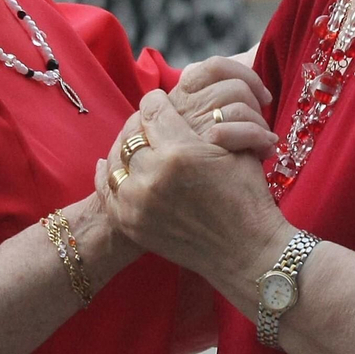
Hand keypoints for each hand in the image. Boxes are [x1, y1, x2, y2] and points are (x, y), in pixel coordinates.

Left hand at [97, 91, 288, 278]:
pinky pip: (107, 188)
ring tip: (139, 145)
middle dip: (143, 124)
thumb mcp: (234, 148)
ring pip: (116, 158)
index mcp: (180, 151)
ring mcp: (137, 202)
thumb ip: (206, 120)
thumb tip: (184, 104)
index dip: (158, 102)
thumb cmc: (248, 197)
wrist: (245, 251)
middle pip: (131, 132)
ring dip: (127, 148)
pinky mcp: (130, 223)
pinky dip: (108, 173)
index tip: (161, 103)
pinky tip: (111, 164)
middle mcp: (152, 175)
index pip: (152, 109)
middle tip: (152, 124)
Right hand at [168, 56, 275, 155]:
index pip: (215, 66)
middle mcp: (180, 107)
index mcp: (183, 93)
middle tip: (262, 125)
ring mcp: (190, 128)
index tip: (263, 96)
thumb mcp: (218, 112)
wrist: (211, 204)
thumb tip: (257, 51)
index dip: (247, 76)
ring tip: (264, 141)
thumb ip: (231, 81)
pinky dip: (260, 138)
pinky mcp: (204, 149)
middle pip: (234, 87)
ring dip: (260, 126)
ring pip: (240, 108)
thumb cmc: (221, 153)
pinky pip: (243, 129)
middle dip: (257, 106)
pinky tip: (264, 149)